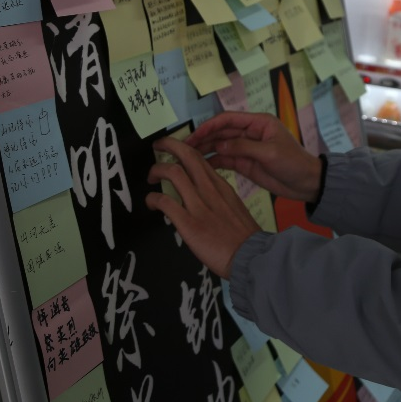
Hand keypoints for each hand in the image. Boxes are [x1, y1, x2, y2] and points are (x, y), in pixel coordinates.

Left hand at [146, 136, 261, 278]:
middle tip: (157, 146)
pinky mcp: (188, 222)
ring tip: (151, 177)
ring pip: (173, 172)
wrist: (249, 257)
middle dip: (168, 145)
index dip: (183, 149)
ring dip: (157, 170)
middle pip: (186, 155)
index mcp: (221, 185)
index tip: (173, 151)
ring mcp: (199, 204)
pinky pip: (165, 201)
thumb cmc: (243, 237)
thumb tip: (199, 197)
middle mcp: (209, 189)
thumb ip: (217, 198)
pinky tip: (151, 202)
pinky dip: (153, 198)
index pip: (199, 157)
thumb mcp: (233, 207)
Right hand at [186, 111, 322, 202]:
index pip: (228, 119)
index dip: (209, 126)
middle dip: (203, 138)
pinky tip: (199, 166)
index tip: (194, 135)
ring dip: (205, 150)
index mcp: (258, 123)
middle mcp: (250, 133)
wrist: (307, 183)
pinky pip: (225, 159)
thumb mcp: (269, 153)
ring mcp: (246, 149)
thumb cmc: (293, 163)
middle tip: (183, 147)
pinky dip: (213, 161)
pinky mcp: (245, 163)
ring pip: (221, 146)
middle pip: (221, 132)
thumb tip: (218, 145)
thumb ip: (243, 147)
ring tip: (186, 156)